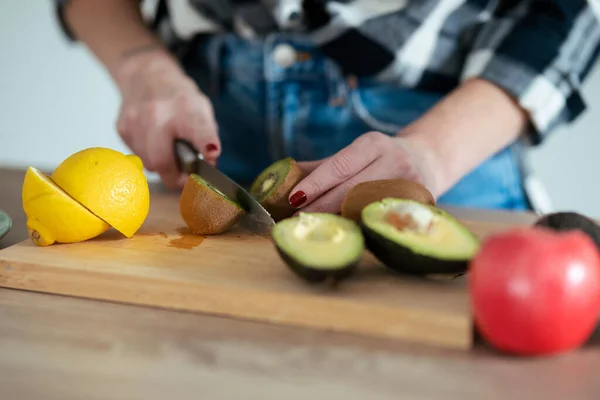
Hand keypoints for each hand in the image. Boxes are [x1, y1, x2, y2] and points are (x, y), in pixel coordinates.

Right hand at [115, 51, 219, 189]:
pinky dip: (149, 156)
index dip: (206, 145)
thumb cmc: (179, 99)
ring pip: (149, 164)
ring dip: (162, 166)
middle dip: (175, 177)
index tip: (211, 155)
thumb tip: (209, 165)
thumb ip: (208, 138)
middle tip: (185, 178)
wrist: (147, 76)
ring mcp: (135, 121)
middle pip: (162, 161)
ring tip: (170, 153)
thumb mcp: (202, 111)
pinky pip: (138, 156)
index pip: (199, 130)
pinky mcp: (121, 128)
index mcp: (186, 108)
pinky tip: (154, 142)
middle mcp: (158, 114)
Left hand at [289, 131, 439, 213]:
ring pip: (367, 208)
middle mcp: (394, 160)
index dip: (316, 183)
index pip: (339, 165)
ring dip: (339, 220)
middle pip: (351, 189)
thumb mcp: (357, 153)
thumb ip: (324, 166)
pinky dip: (361, 227)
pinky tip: (345, 234)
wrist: (429, 160)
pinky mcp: (420, 204)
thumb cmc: (381, 159)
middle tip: (298, 220)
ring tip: (317, 228)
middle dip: (322, 206)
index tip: (294, 198)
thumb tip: (284, 177)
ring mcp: (409, 184)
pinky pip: (383, 220)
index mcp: (373, 144)